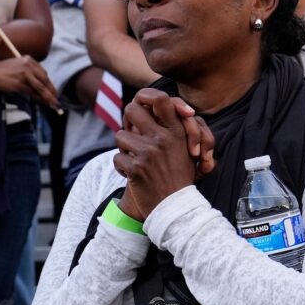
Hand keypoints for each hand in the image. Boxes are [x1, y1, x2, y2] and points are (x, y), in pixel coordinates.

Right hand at [0, 56, 59, 109]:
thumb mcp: (19, 68)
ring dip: (49, 97)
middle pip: (45, 80)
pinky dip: (39, 98)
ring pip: (41, 87)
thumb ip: (31, 74)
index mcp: (30, 60)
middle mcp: (29, 65)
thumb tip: (42, 88)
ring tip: (54, 104)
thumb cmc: (2, 71)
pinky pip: (33, 92)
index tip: (54, 92)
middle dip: (52, 91)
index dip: (49, 84)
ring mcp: (24, 74)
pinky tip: (44, 103)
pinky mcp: (19, 83)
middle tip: (57, 100)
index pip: (44, 74)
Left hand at [113, 89, 214, 218]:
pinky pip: (117, 158)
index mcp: (177, 131)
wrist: (176, 206)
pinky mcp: (136, 168)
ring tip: (135, 156)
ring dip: (124, 147)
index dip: (147, 97)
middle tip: (133, 129)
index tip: (145, 106)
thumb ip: (174, 127)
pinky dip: (122, 167)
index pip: (160, 99)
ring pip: (120, 135)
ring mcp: (148, 152)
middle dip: (128, 119)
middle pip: (132, 109)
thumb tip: (156, 106)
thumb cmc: (182, 176)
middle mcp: (162, 138)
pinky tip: (133, 173)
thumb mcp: (187, 147)